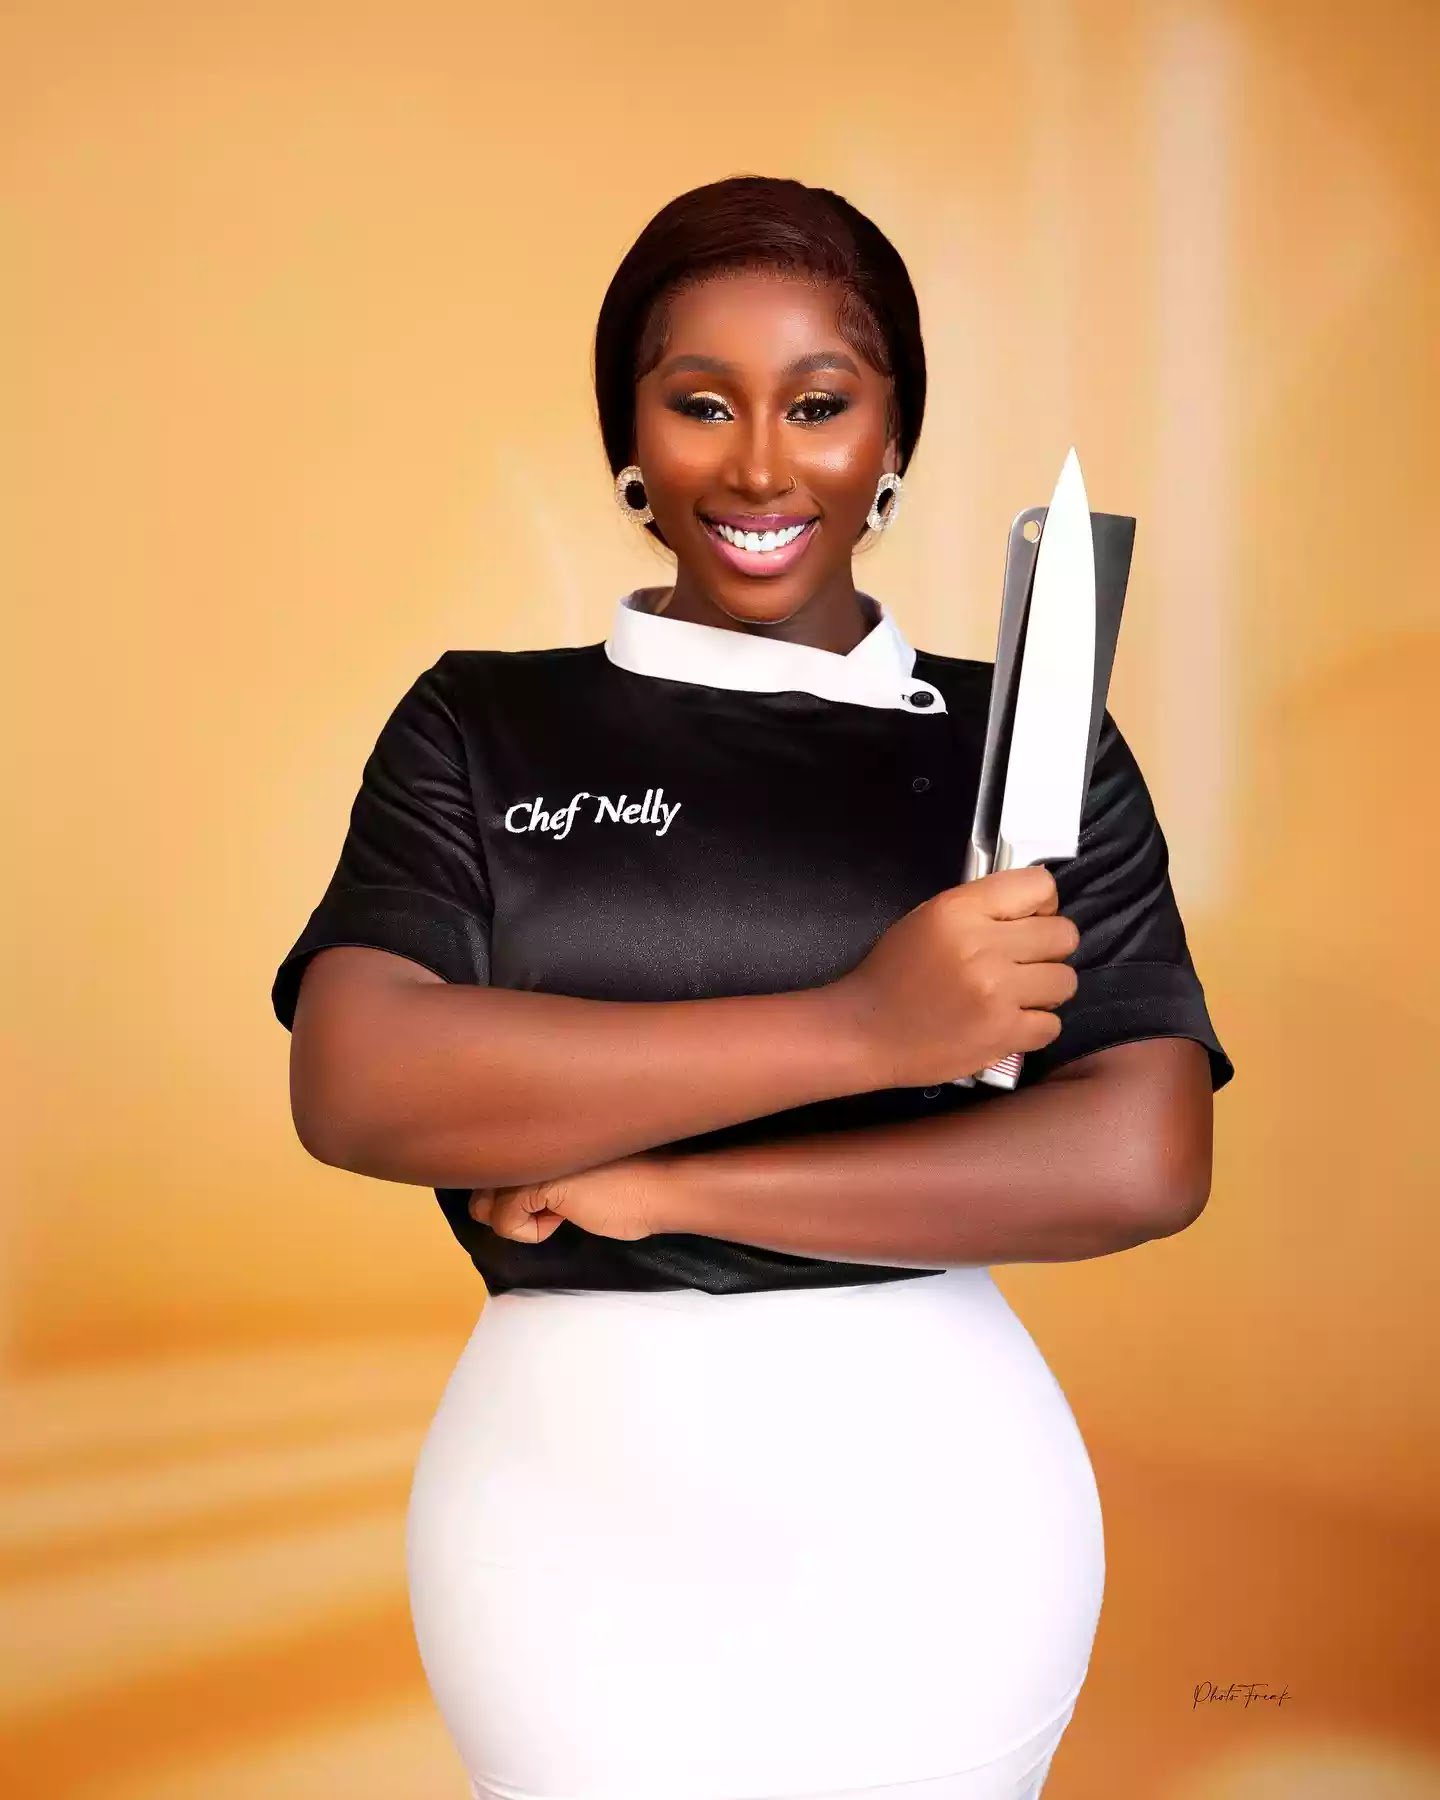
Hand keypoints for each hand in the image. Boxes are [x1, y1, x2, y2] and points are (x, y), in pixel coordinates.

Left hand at [467, 1151, 667, 1244]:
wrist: (660, 1188)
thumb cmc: (626, 1184)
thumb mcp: (572, 1172)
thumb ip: (538, 1169)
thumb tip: (498, 1194)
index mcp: (536, 1127)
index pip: (489, 1160)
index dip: (504, 1190)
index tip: (543, 1199)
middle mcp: (527, 1136)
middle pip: (479, 1183)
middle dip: (506, 1207)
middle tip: (549, 1208)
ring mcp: (530, 1159)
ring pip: (485, 1205)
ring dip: (517, 1219)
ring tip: (557, 1211)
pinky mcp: (538, 1183)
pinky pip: (506, 1222)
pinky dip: (531, 1233)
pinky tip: (563, 1219)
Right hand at [828, 866, 1080, 1088]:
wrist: (866, 1032)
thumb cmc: (893, 973)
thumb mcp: (928, 918)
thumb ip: (980, 908)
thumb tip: (1036, 909)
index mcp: (960, 909)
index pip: (1040, 885)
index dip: (1042, 905)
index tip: (1027, 922)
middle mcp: (983, 946)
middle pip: (1063, 934)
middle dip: (1048, 949)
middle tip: (1023, 963)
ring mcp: (996, 993)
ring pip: (1065, 981)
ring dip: (1045, 990)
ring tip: (1017, 995)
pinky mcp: (1003, 1034)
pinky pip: (1052, 1024)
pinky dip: (1034, 1026)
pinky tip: (1007, 1022)